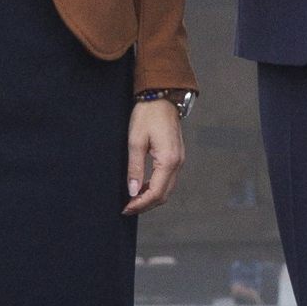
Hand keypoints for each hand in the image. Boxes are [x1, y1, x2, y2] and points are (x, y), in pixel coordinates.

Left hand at [125, 98, 186, 215]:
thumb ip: (135, 168)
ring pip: (167, 189)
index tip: (126, 208)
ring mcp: (179, 160)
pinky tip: (143, 187)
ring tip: (133, 199)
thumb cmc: (148, 115)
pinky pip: (168, 179)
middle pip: (164, 195)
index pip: (156, 192)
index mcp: (168, 160)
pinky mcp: (176, 157)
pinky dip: (156, 188)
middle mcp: (178, 163)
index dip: (141, 204)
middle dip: (146, 205)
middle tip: (128, 207)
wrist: (162, 97)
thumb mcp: (135, 141)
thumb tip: (133, 191)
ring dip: (151, 197)